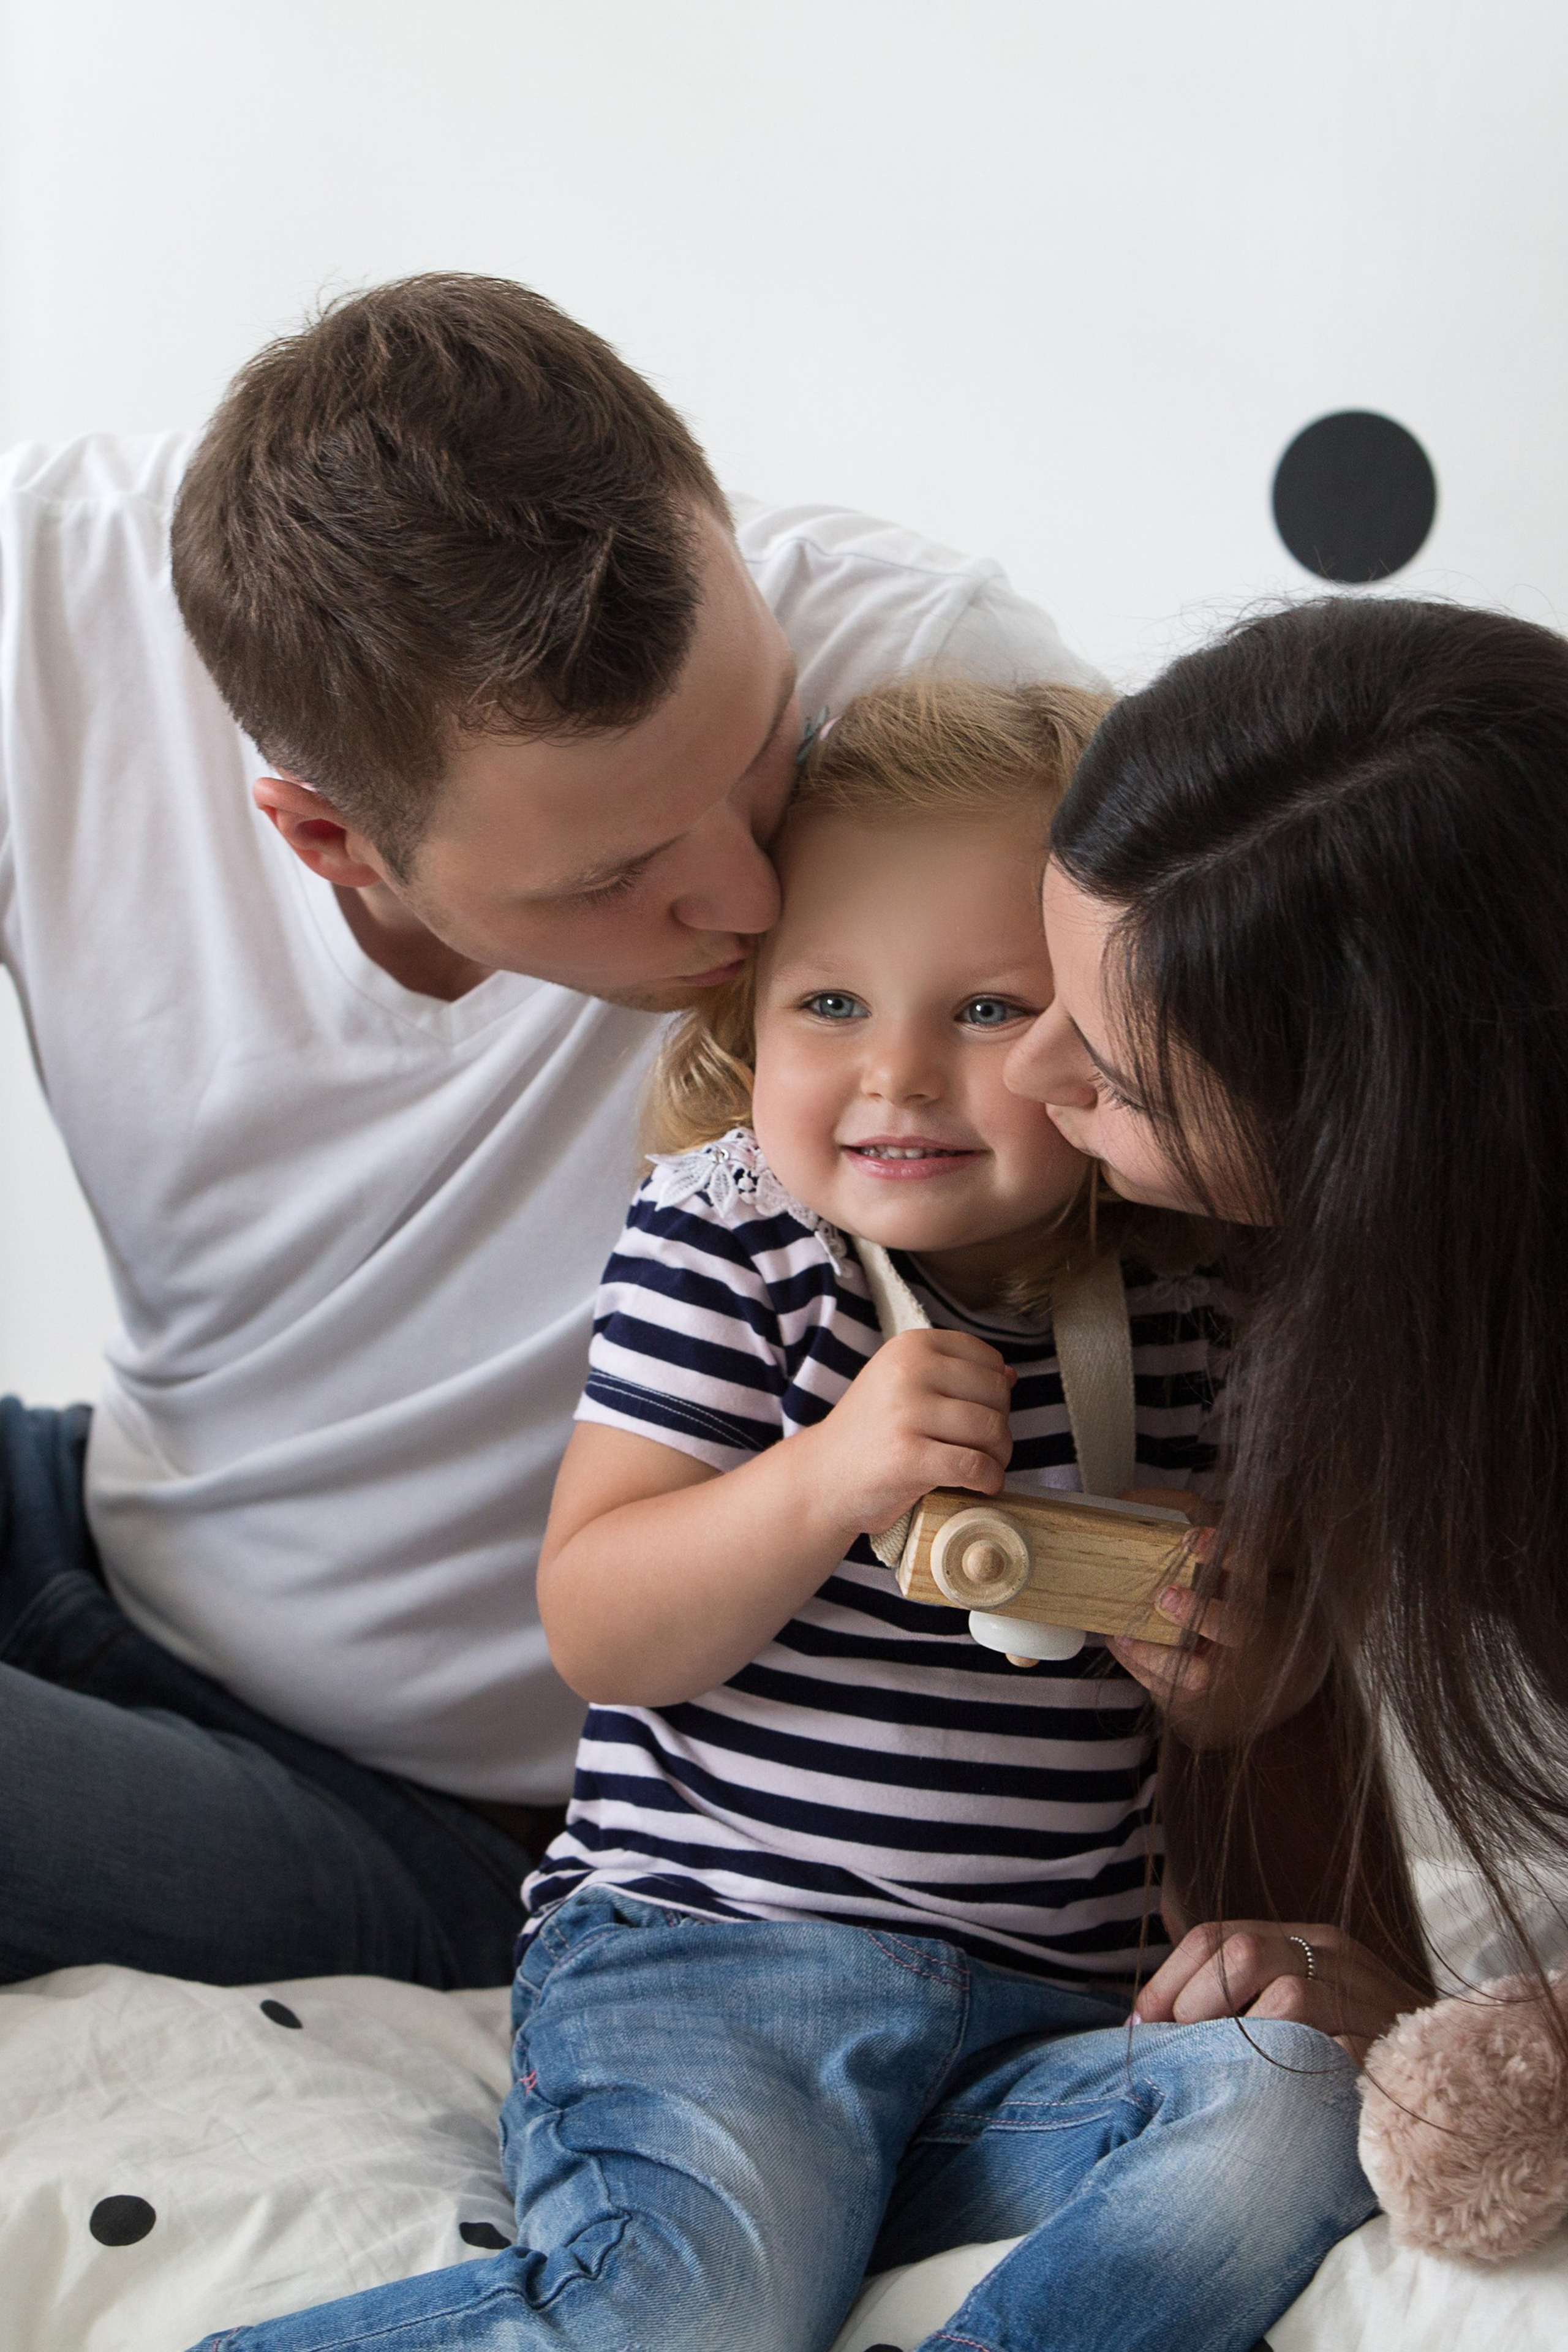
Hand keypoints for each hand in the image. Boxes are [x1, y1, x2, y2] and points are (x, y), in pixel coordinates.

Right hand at [797, 1327, 1012, 1543]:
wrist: (822, 1476)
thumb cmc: (872, 1432)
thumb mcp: (904, 1385)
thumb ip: (954, 1375)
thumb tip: (1009, 1375)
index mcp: (911, 1346)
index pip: (989, 1361)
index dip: (996, 1393)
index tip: (978, 1416)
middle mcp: (909, 1371)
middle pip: (996, 1396)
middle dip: (1000, 1427)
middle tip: (982, 1449)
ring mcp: (907, 1413)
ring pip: (991, 1430)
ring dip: (999, 1457)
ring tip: (982, 1468)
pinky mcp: (908, 1457)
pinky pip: (975, 1466)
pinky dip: (988, 1480)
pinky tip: (981, 1486)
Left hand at [1106, 1492, 1324, 1745]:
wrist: (1241, 1658)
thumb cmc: (1210, 1584)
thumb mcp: (1200, 1540)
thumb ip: (1171, 1510)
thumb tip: (1124, 1500)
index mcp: (1247, 1585)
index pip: (1248, 1565)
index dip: (1222, 1551)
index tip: (1192, 1536)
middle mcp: (1241, 1629)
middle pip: (1237, 1626)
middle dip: (1200, 1613)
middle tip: (1164, 1594)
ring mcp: (1219, 1668)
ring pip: (1197, 1673)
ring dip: (1159, 1656)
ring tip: (1127, 1634)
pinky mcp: (1194, 1695)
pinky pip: (1165, 1689)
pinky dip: (1138, 1668)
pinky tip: (1121, 1642)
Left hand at [1135, 1918, 1428, 2060]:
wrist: (1454, 2076)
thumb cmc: (1359, 2039)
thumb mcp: (1306, 1992)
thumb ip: (1244, 1978)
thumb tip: (1159, 1970)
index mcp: (1309, 1939)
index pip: (1220, 1935)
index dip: (1169, 1980)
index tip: (1143, 2025)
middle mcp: (1337, 1957)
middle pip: (1243, 1952)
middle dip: (1197, 2003)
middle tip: (1183, 2049)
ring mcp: (1367, 2000)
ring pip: (1286, 1997)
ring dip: (1241, 2038)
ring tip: (1225, 2071)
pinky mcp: (1389, 2049)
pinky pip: (1330, 2054)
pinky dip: (1292, 2073)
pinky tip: (1274, 2092)